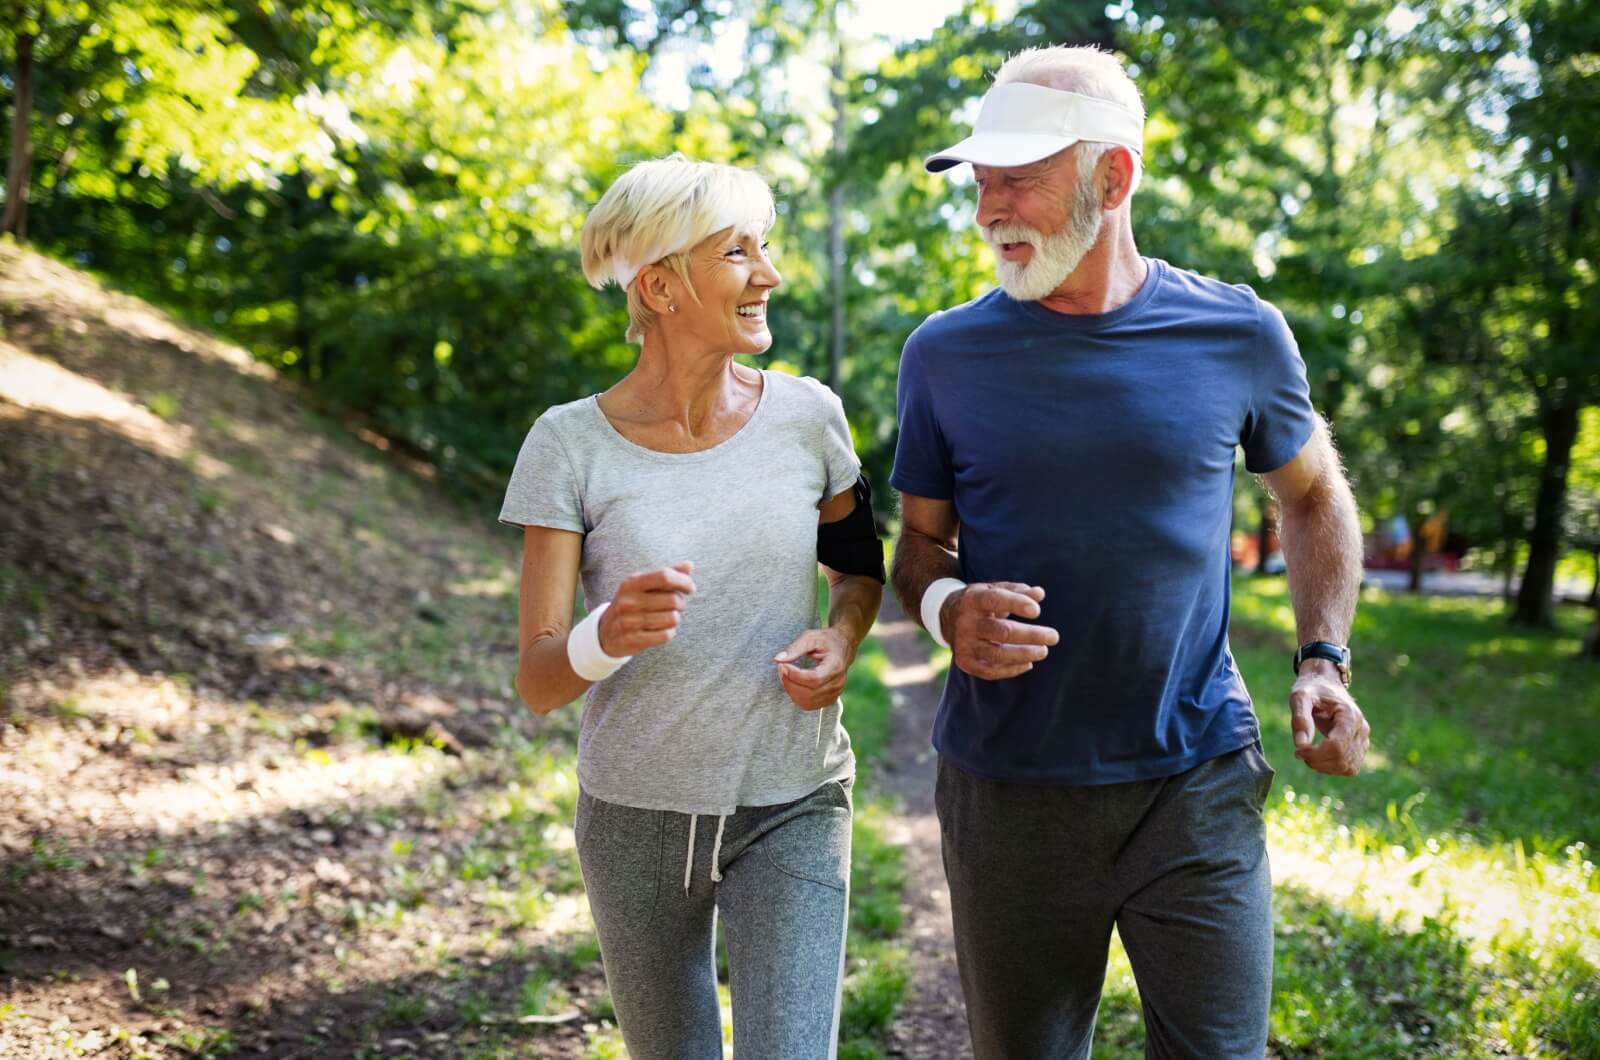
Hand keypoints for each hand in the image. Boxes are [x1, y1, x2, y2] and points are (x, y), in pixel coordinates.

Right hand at [598, 562, 694, 656]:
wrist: (605, 632)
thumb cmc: (632, 604)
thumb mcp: (643, 586)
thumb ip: (666, 574)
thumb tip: (689, 565)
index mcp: (631, 583)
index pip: (665, 576)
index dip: (683, 582)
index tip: (690, 588)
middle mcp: (628, 601)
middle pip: (673, 599)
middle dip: (681, 603)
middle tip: (676, 605)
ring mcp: (629, 621)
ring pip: (672, 618)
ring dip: (675, 618)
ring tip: (667, 617)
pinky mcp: (632, 640)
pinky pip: (665, 635)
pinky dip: (669, 632)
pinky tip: (661, 630)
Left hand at [774, 627, 854, 710]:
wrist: (843, 646)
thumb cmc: (826, 640)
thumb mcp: (811, 637)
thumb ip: (795, 648)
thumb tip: (778, 659)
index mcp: (835, 666)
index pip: (814, 679)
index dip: (795, 676)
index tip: (782, 665)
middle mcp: (838, 682)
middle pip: (810, 693)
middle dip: (790, 683)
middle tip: (780, 669)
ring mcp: (836, 693)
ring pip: (808, 702)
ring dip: (791, 691)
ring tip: (785, 676)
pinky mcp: (831, 699)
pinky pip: (810, 705)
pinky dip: (797, 697)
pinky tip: (793, 684)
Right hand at [941, 582, 1058, 680]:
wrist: (947, 617)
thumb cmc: (980, 602)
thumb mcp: (993, 589)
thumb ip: (1017, 591)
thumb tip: (1039, 594)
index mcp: (973, 599)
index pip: (995, 600)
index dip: (1016, 604)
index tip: (1037, 611)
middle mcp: (966, 622)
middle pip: (1002, 631)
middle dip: (1031, 635)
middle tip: (1053, 637)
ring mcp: (964, 644)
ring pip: (997, 654)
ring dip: (1024, 654)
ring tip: (1043, 651)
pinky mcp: (965, 661)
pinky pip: (990, 670)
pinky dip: (1011, 669)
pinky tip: (1028, 663)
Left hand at [1290, 661, 1369, 775]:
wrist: (1325, 683)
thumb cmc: (1312, 688)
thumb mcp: (1300, 696)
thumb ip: (1300, 719)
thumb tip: (1300, 746)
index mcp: (1350, 716)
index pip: (1336, 746)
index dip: (1316, 754)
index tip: (1298, 751)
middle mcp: (1362, 729)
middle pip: (1342, 759)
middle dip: (1318, 762)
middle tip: (1300, 752)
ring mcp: (1363, 739)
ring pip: (1348, 768)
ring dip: (1325, 767)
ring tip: (1308, 755)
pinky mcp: (1360, 747)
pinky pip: (1350, 767)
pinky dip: (1333, 768)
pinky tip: (1318, 757)